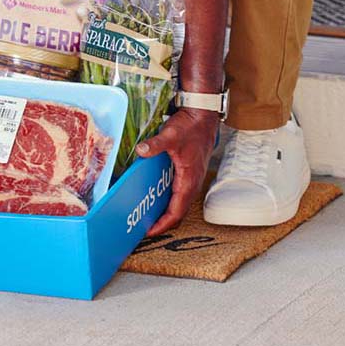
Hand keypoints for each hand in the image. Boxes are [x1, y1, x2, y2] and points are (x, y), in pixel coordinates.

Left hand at [137, 107, 217, 235]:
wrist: (203, 114)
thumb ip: (155, 144)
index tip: (150, 231)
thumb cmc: (191, 126)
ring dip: (166, 212)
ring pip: (179, 202)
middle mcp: (192, 182)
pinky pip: (178, 192)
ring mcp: (191, 177)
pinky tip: (154, 195)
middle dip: (163, 222)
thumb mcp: (170, 135)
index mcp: (189, 179)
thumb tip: (141, 151)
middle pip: (178, 211)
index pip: (177, 211)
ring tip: (148, 216)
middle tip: (144, 227)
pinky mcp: (188, 171)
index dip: (163, 224)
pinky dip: (168, 199)